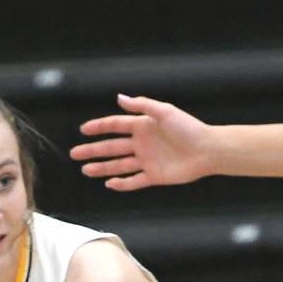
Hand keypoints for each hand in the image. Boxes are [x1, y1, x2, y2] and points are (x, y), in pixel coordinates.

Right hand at [69, 93, 212, 190]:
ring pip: (119, 165)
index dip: (99, 127)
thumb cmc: (188, 128)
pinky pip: (134, 181)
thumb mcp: (165, 111)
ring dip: (102, 167)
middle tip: (74, 154)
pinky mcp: (155, 176)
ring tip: (85, 170)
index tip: (83, 130)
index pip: (115, 126)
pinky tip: (109, 183)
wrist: (207, 150)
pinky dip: (122, 183)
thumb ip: (142, 106)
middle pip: (112, 147)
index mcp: (143, 125)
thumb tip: (119, 99)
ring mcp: (147, 160)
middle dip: (93, 150)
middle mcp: (142, 143)